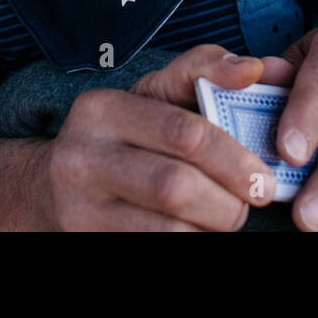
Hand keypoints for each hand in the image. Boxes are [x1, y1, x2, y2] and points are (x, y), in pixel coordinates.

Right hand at [38, 44, 292, 229]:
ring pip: (170, 230)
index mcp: (103, 109)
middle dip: (229, 202)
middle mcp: (83, 158)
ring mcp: (80, 209)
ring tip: (224, 217)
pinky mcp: (87, 241)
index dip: (235, 159)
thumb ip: (205, 71)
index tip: (264, 177)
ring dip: (213, 228)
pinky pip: (158, 248)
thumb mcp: (153, 94)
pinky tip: (197, 229)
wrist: (53, 187)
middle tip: (249, 203)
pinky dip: (192, 241)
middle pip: (176, 188)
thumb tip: (258, 69)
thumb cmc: (124, 134)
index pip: (184, 133)